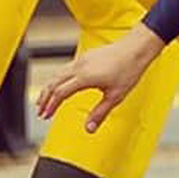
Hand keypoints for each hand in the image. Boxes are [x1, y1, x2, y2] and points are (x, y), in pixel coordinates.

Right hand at [36, 24, 164, 132]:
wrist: (137, 48)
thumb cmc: (129, 69)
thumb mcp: (115, 96)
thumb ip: (100, 113)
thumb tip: (89, 129)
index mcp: (84, 77)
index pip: (60, 93)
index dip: (50, 106)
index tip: (45, 116)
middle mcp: (79, 66)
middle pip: (53, 83)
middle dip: (45, 98)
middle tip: (40, 112)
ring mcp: (82, 59)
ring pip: (58, 74)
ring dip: (49, 88)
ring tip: (45, 100)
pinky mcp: (86, 56)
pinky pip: (65, 68)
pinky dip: (58, 79)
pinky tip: (61, 84)